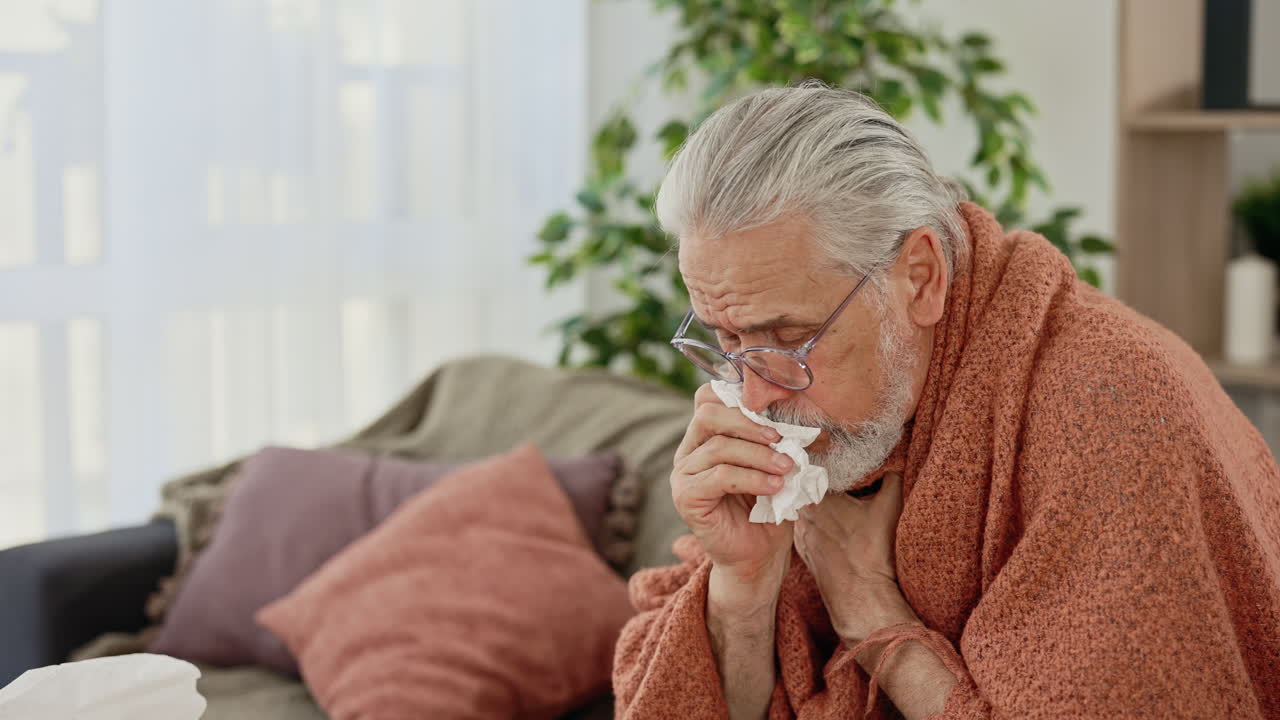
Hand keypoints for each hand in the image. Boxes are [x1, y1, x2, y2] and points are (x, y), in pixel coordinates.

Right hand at [671, 383, 795, 586]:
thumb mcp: (773, 464)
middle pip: (708, 415)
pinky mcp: (686, 497)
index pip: (708, 398)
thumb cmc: (768, 507)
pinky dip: (752, 478)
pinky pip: (720, 476)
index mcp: (706, 437)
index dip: (737, 396)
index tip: (772, 411)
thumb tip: (795, 418)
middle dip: (747, 422)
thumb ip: (772, 439)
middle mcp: (689, 451)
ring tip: (786, 468)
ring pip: (719, 447)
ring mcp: (683, 474)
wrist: (759, 555)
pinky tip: (774, 486)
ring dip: (759, 455)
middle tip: (779, 438)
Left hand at [795, 473, 917, 644]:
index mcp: (816, 495)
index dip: (829, 456)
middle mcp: (801, 513)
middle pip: (809, 485)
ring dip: (821, 501)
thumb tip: (894, 459)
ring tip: (843, 499)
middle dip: (824, 478)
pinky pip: (809, 527)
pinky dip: (820, 521)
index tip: (841, 453)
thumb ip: (892, 475)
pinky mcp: (804, 551)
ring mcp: (801, 533)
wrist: (862, 598)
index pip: (815, 465)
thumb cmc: (874, 552)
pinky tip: (838, 524)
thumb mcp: (890, 505)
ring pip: (807, 507)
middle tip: (843, 472)